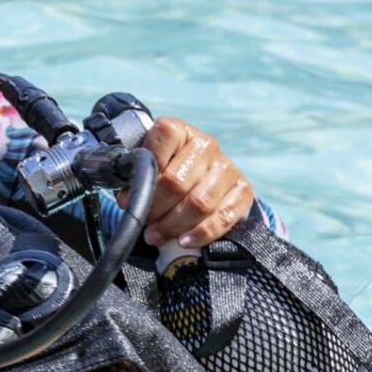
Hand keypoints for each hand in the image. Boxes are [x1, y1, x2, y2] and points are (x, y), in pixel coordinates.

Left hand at [136, 116, 253, 248]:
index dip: (146, 169)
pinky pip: (223, 217)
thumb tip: (129, 200)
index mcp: (180, 131)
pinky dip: (201, 233)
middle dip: (155, 208)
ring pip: (199, 203)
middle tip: (144, 225)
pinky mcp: (243, 190)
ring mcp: (226, 167)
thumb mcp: (146, 169)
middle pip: (177, 181)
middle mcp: (206, 144)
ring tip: (156, 236)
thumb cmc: (163, 176)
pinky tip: (184, 240)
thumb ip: (136, 177)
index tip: (130, 196)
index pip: (164, 135)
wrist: (199, 184)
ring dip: (173, 225)